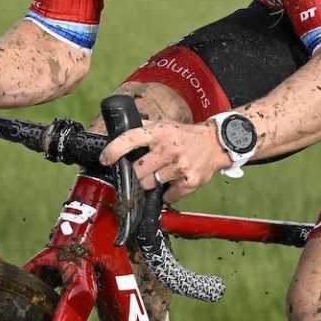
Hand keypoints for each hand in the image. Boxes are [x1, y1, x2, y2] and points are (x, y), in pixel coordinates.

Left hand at [100, 119, 228, 203]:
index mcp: (159, 133)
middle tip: (139, 171)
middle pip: (137, 170)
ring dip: (149, 183)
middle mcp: (168, 149)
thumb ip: (143, 128)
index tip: (105, 159)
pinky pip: (168, 196)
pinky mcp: (189, 182)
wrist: (215, 144)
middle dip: (134, 174)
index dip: (113, 151)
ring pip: (149, 184)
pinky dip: (167, 193)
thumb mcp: (164, 124)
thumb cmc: (185, 135)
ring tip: (158, 175)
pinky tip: (173, 183)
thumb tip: (118, 131)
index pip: (130, 140)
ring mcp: (179, 166)